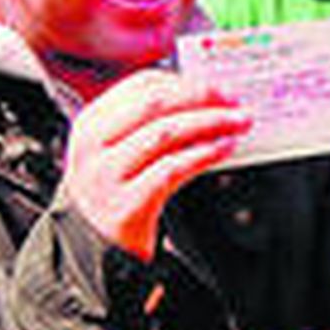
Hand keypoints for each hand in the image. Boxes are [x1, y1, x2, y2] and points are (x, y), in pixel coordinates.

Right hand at [61, 71, 249, 260]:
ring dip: (209, 122)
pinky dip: (204, 154)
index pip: (141, 85)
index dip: (185, 82)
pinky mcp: (125, 204)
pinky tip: (224, 148)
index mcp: (92, 122)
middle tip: (235, 101)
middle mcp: (94, 145)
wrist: (95, 248)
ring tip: (237, 123)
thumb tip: (208, 101)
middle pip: (154, 103)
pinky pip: (171, 170)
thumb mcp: (120, 151)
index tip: (218, 87)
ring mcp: (107, 175)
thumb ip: (152, 125)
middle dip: (201, 96)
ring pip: (165, 132)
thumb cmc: (117, 194)